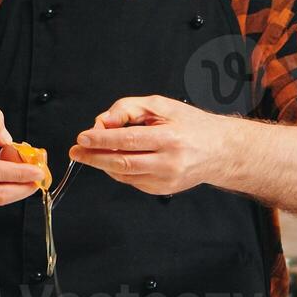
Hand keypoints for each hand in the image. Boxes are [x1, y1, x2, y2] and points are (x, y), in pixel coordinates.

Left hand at [68, 95, 235, 195]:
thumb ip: (130, 109)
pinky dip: (119, 170)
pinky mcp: (163, 190)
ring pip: (124, 175)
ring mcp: (166, 180)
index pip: (128, 140)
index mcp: (170, 138)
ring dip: (103, 164)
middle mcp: (169, 162)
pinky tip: (116, 159)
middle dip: (94, 157)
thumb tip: (104, 122)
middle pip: (122, 163)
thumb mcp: (162, 106)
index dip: (101, 140)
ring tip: (91, 153)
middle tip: (77, 151)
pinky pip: (132, 181)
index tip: (83, 137)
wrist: (220, 150)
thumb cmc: (191, 125)